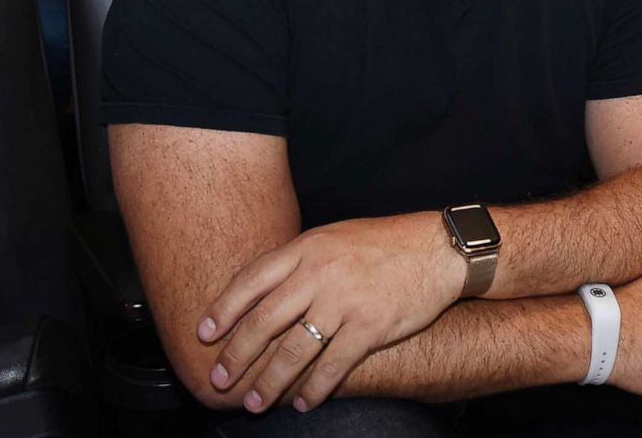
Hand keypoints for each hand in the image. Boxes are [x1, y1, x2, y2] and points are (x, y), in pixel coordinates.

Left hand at [198, 212, 462, 413]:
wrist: (438, 248)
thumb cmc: (384, 244)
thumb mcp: (334, 238)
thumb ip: (299, 262)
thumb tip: (260, 292)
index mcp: (307, 248)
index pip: (251, 280)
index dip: (223, 310)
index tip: (203, 335)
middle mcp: (320, 273)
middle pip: (264, 321)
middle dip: (237, 356)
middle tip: (219, 380)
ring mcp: (345, 300)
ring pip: (294, 350)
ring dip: (270, 382)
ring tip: (256, 402)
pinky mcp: (371, 325)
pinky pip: (333, 365)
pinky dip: (314, 388)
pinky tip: (304, 401)